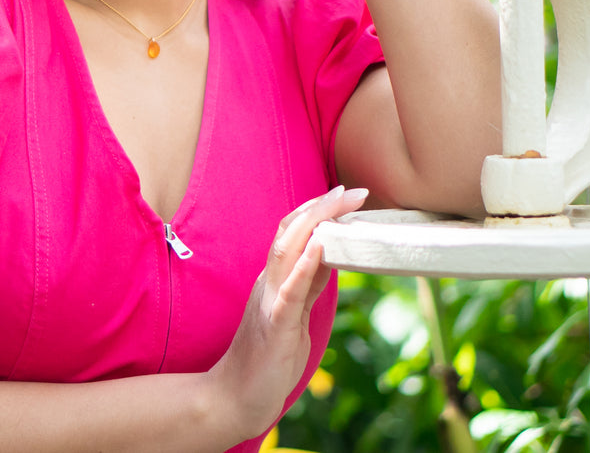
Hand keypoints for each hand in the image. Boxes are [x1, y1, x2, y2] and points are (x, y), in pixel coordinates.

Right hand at [204, 185, 367, 441]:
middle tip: (354, 191)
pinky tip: (320, 247)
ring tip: (339, 203)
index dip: (319, 209)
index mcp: (274, 280)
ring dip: (315, 223)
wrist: (235, 398)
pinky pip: (290, 292)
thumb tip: (331, 253)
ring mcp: (269, 302)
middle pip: (291, 232)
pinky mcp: (274, 326)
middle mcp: (269, 283)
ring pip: (287, 251)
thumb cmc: (267, 358)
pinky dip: (304, 266)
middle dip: (322, 207)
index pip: (294, 232)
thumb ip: (309, 283)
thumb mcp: (295, 312)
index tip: (347, 193)